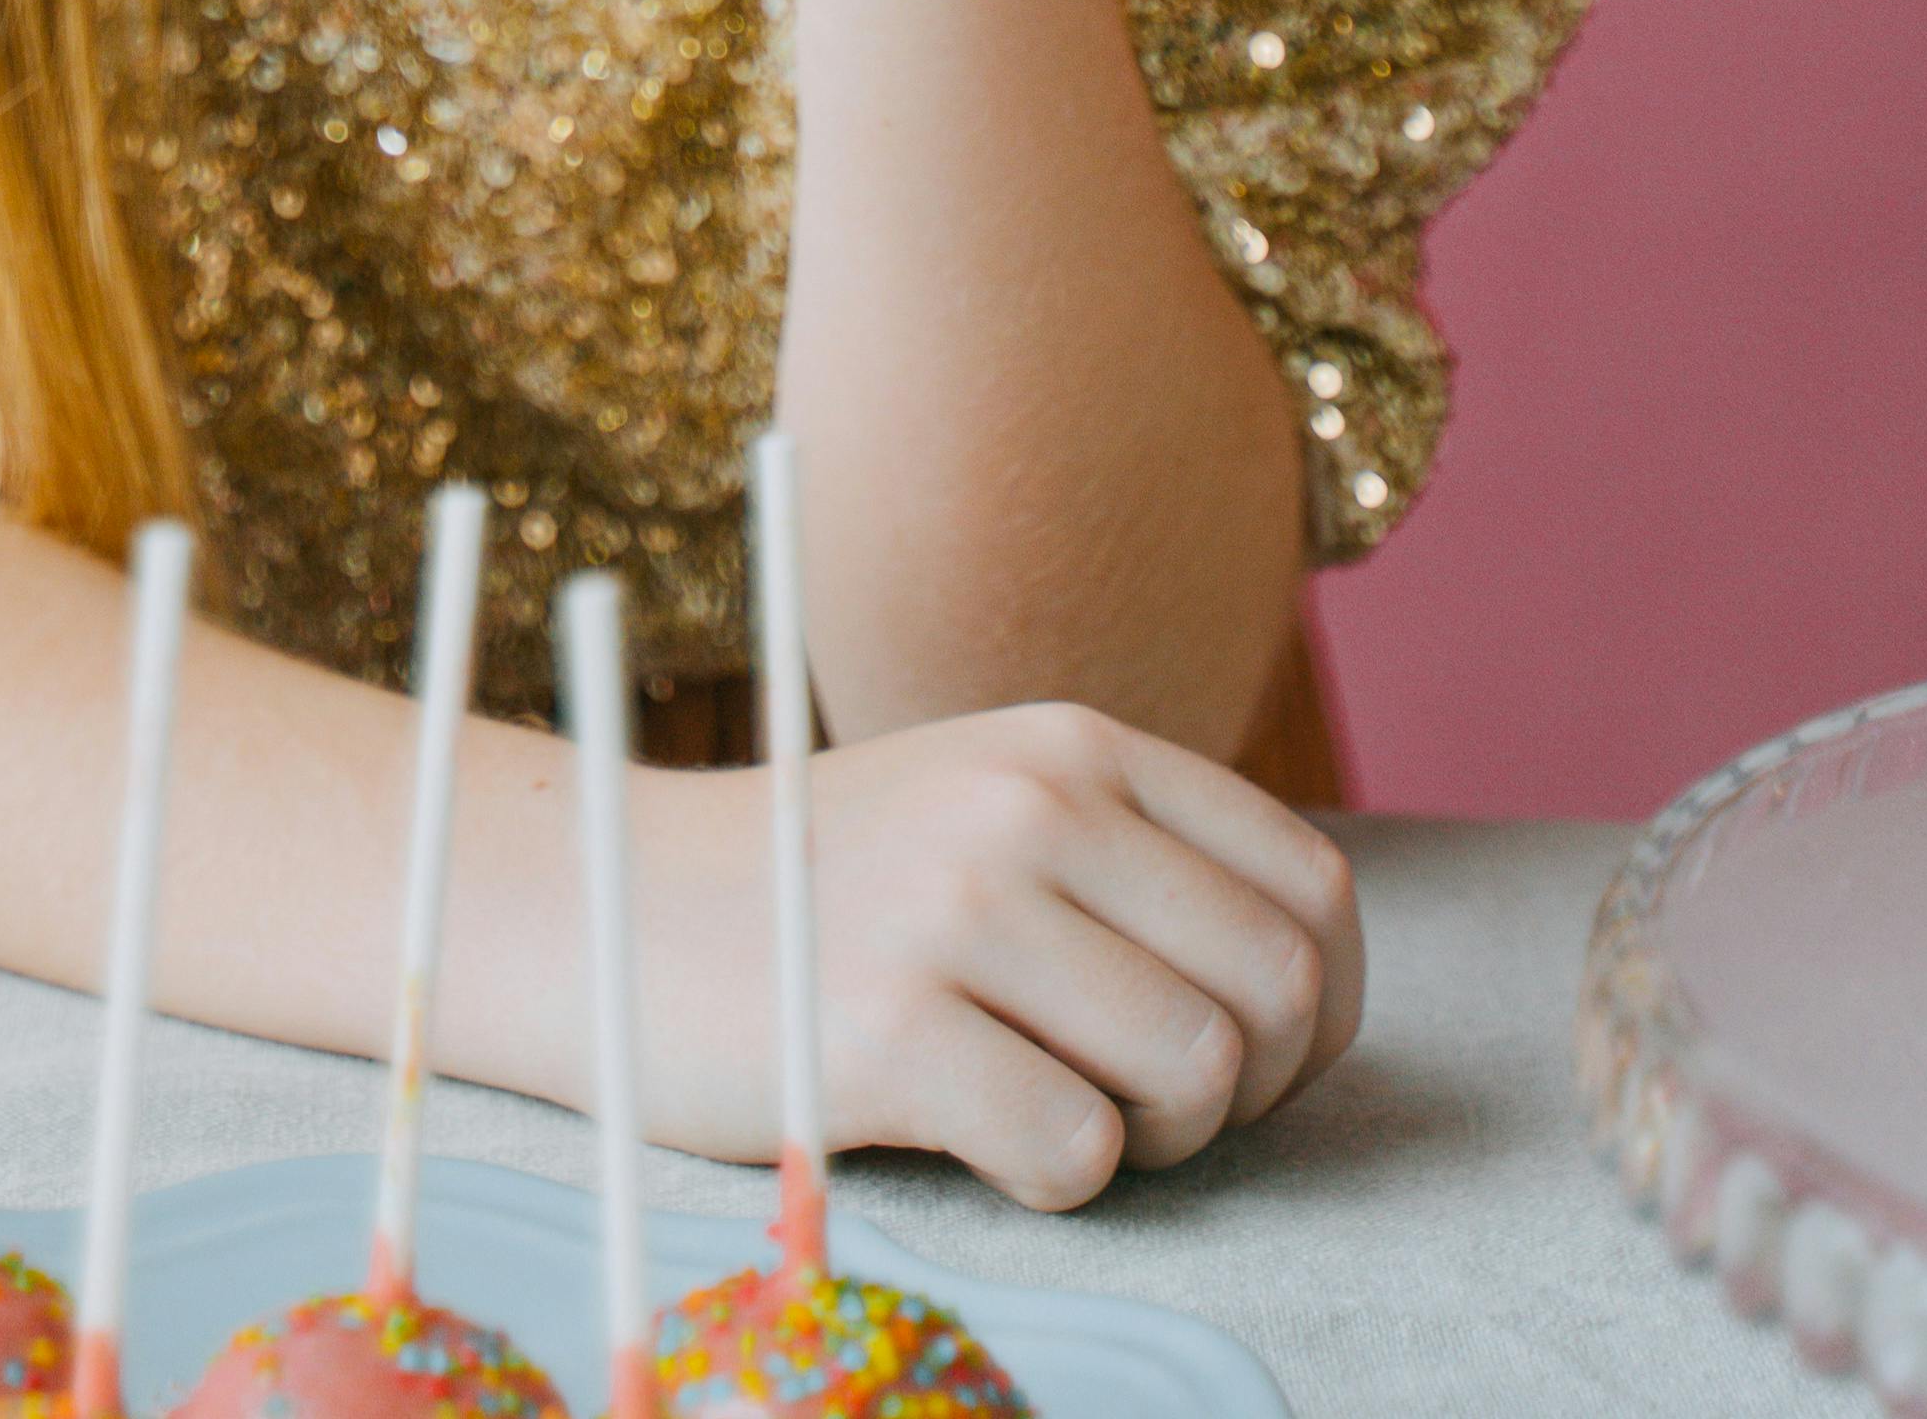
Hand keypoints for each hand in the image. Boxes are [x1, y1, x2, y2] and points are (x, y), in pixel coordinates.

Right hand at [641, 703, 1362, 1201]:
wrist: (610, 900)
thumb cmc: (823, 888)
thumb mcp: (990, 806)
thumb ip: (1131, 855)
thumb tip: (1300, 980)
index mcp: (1075, 745)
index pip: (1310, 889)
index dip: (1316, 1010)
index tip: (1250, 1064)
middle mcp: (1033, 803)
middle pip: (1273, 989)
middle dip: (1247, 1092)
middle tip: (1146, 1109)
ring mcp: (959, 907)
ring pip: (1194, 1072)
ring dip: (1155, 1143)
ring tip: (1060, 1116)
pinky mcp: (889, 1027)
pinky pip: (1078, 1153)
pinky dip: (1057, 1182)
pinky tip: (980, 1137)